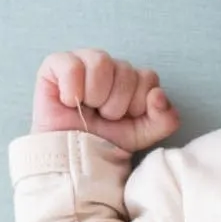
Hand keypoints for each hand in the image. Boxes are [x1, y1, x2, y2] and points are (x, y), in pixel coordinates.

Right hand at [32, 50, 180, 151]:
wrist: (73, 160)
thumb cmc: (105, 143)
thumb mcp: (143, 135)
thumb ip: (164, 119)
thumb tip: (158, 95)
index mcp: (130, 78)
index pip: (148, 77)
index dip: (138, 103)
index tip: (123, 119)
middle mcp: (108, 65)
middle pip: (125, 70)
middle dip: (116, 104)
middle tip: (103, 117)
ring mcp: (82, 61)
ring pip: (101, 61)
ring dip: (96, 95)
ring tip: (87, 109)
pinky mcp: (55, 64)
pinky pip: (72, 65)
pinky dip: (72, 90)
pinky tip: (69, 103)